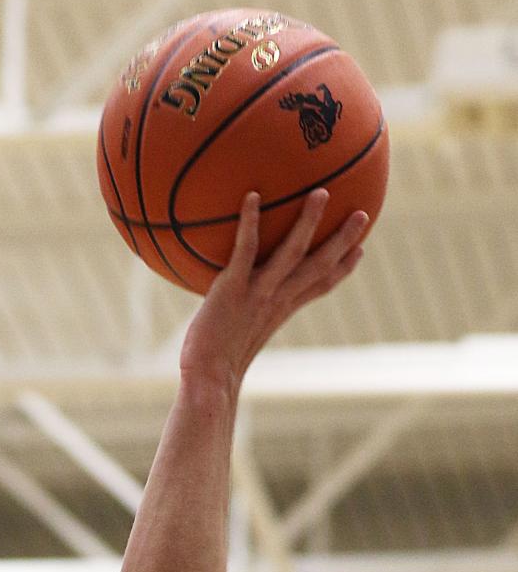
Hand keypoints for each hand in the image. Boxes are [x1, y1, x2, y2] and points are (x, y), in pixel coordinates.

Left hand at [180, 190, 367, 394]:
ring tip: (322, 194)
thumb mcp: (236, 338)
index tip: (360, 250)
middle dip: (342, 240)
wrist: (208, 378)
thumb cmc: (215, 364)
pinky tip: (251, 196)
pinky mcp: (233, 288)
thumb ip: (239, 317)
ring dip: (308, 223)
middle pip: (319, 265)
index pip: (320, 286)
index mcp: (282, 310)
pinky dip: (249, 222)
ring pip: (292, 253)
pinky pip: (245, 249)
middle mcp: (277, 299)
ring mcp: (258, 292)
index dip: (342, 268)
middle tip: (363, 214)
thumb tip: (229, 309)